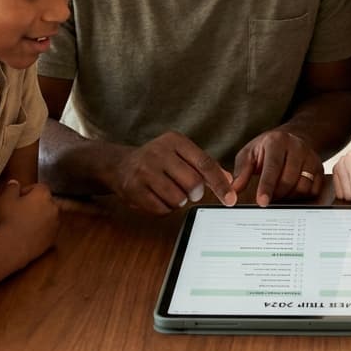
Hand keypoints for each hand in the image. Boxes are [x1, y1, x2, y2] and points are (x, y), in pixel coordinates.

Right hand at [0, 179, 60, 263]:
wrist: (15, 245)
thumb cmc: (10, 220)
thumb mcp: (5, 198)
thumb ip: (12, 187)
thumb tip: (14, 183)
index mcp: (43, 194)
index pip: (39, 187)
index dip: (27, 191)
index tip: (18, 197)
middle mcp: (53, 207)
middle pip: (45, 201)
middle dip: (35, 204)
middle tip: (20, 210)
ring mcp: (55, 223)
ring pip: (48, 216)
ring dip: (39, 217)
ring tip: (23, 223)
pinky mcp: (53, 237)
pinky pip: (48, 229)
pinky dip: (41, 230)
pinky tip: (28, 233)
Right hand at [110, 132, 236, 214]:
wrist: (120, 165)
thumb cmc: (158, 161)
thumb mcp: (181, 154)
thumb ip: (205, 166)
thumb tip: (229, 181)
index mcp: (174, 140)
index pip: (205, 163)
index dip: (220, 183)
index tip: (230, 199)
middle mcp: (158, 153)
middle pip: (193, 183)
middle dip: (196, 193)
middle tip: (190, 192)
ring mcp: (144, 171)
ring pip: (178, 199)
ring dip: (179, 201)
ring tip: (170, 192)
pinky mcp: (134, 189)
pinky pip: (162, 209)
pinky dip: (165, 209)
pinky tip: (158, 197)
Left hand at [232, 129, 322, 206]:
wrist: (292, 138)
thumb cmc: (266, 148)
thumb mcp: (250, 154)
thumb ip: (242, 172)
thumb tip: (233, 190)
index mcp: (277, 141)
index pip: (273, 167)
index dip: (267, 186)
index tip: (262, 202)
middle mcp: (297, 147)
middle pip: (289, 180)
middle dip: (277, 195)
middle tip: (268, 199)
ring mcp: (311, 157)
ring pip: (303, 187)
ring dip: (289, 197)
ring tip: (279, 195)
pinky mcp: (320, 168)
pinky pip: (314, 190)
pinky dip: (302, 197)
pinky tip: (291, 193)